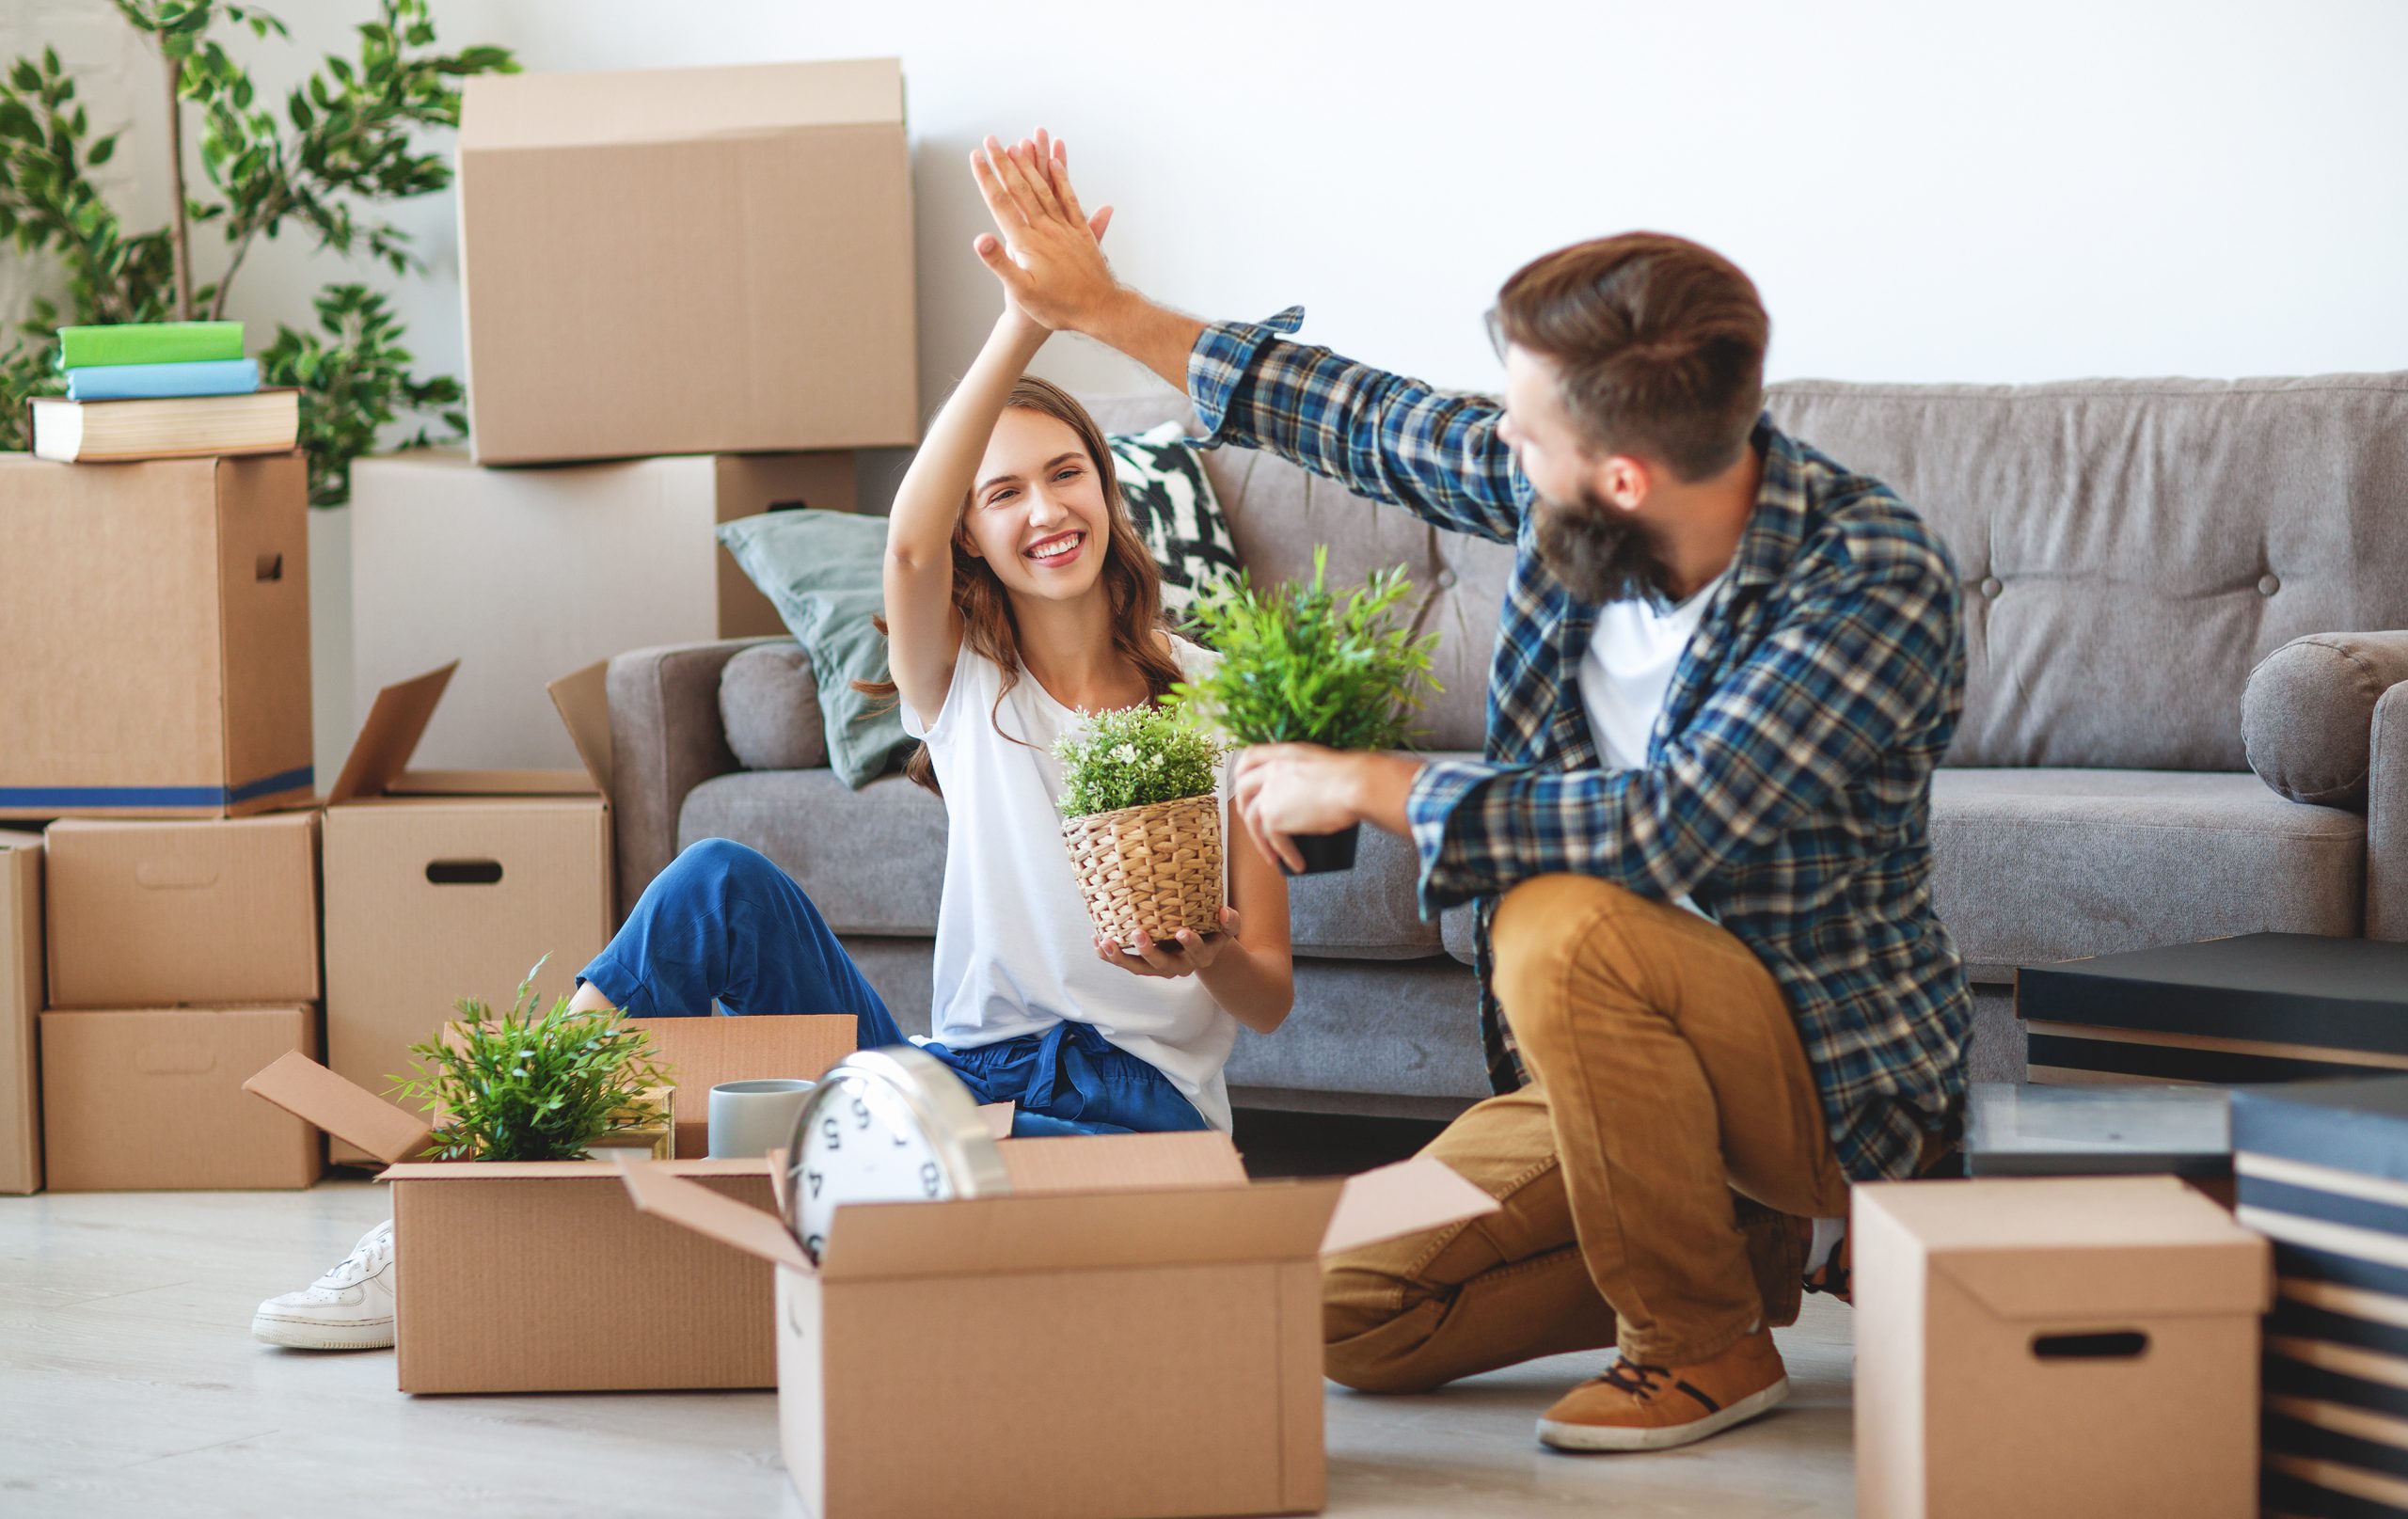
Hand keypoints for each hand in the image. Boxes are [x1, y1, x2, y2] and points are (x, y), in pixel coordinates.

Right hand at [970, 128, 1117, 332]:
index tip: (975, 157)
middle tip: (991, 139)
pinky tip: (1056, 163)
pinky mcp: (1082, 231)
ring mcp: (1065, 228)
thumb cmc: (1057, 308)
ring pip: (1044, 187)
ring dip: (1031, 163)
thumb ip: (1000, 263)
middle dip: (1004, 162)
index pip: (1001, 203)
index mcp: (1028, 242)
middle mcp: (1046, 229)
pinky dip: (1061, 179)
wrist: (1100, 311)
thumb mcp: (1021, 292)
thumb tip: (978, 239)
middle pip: (1021, 188)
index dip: (987, 178)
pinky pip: (1070, 199)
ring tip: (1019, 142)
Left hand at [1095, 906, 1242, 978]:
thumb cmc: (1212, 931)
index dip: (1191, 944)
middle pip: (1162, 965)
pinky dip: (1109, 955)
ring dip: (1120, 957)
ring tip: (1105, 942)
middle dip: (1148, 951)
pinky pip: (1124, 962)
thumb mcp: (1225, 928)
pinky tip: (1097, 942)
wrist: (1200, 948)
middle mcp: (1178, 966)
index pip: (1197, 952)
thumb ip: (1230, 922)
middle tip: (1137, 932)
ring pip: (1138, 968)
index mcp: (1200, 956)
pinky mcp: (1142, 963)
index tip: (1183, 932)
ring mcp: (1158, 967)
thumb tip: (1224, 912)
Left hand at [1231, 745, 1373, 872]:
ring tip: (1273, 856)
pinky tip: (1297, 863)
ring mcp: (1269, 794)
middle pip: (1243, 790)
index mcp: (1283, 754)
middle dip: (1245, 809)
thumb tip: (1304, 790)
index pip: (1250, 758)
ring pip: (1253, 821)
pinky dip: (1285, 855)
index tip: (1247, 786)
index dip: (1243, 772)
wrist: (1354, 786)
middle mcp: (1271, 771)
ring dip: (1261, 842)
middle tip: (1255, 825)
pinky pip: (1273, 840)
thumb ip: (1304, 771)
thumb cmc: (1351, 776)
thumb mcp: (1320, 763)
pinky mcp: (1274, 817)